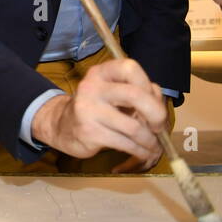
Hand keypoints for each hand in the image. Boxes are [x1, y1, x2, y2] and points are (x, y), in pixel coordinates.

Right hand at [31, 57, 167, 172]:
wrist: (62, 127)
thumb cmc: (97, 109)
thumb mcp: (114, 93)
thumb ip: (140, 92)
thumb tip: (159, 106)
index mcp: (101, 73)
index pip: (130, 68)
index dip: (149, 86)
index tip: (154, 103)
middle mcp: (92, 87)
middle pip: (136, 95)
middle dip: (157, 115)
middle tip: (158, 127)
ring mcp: (88, 110)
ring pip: (134, 127)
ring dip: (150, 141)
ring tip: (153, 145)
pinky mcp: (89, 132)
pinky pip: (125, 144)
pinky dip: (140, 151)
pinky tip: (142, 153)